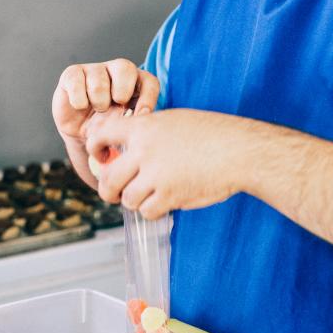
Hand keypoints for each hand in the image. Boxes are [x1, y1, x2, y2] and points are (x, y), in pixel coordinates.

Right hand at [52, 59, 158, 144]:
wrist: (79, 134)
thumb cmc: (107, 128)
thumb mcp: (125, 128)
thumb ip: (135, 121)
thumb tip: (142, 118)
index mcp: (136, 82)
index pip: (149, 81)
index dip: (148, 97)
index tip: (141, 115)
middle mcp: (116, 70)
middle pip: (125, 67)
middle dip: (122, 92)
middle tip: (116, 107)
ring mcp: (94, 69)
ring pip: (99, 80)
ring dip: (99, 101)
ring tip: (97, 109)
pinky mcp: (72, 73)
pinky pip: (76, 81)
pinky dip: (79, 100)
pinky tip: (80, 106)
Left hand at [85, 108, 253, 218]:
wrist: (238, 150)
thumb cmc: (212, 133)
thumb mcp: (174, 120)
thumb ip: (148, 131)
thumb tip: (129, 146)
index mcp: (143, 127)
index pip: (102, 134)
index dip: (95, 147)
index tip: (100, 157)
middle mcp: (144, 151)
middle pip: (108, 178)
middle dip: (108, 189)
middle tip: (114, 192)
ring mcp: (155, 175)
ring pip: (127, 198)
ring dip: (134, 200)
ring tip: (148, 196)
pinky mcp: (169, 196)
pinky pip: (147, 211)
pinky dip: (153, 211)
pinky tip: (163, 203)